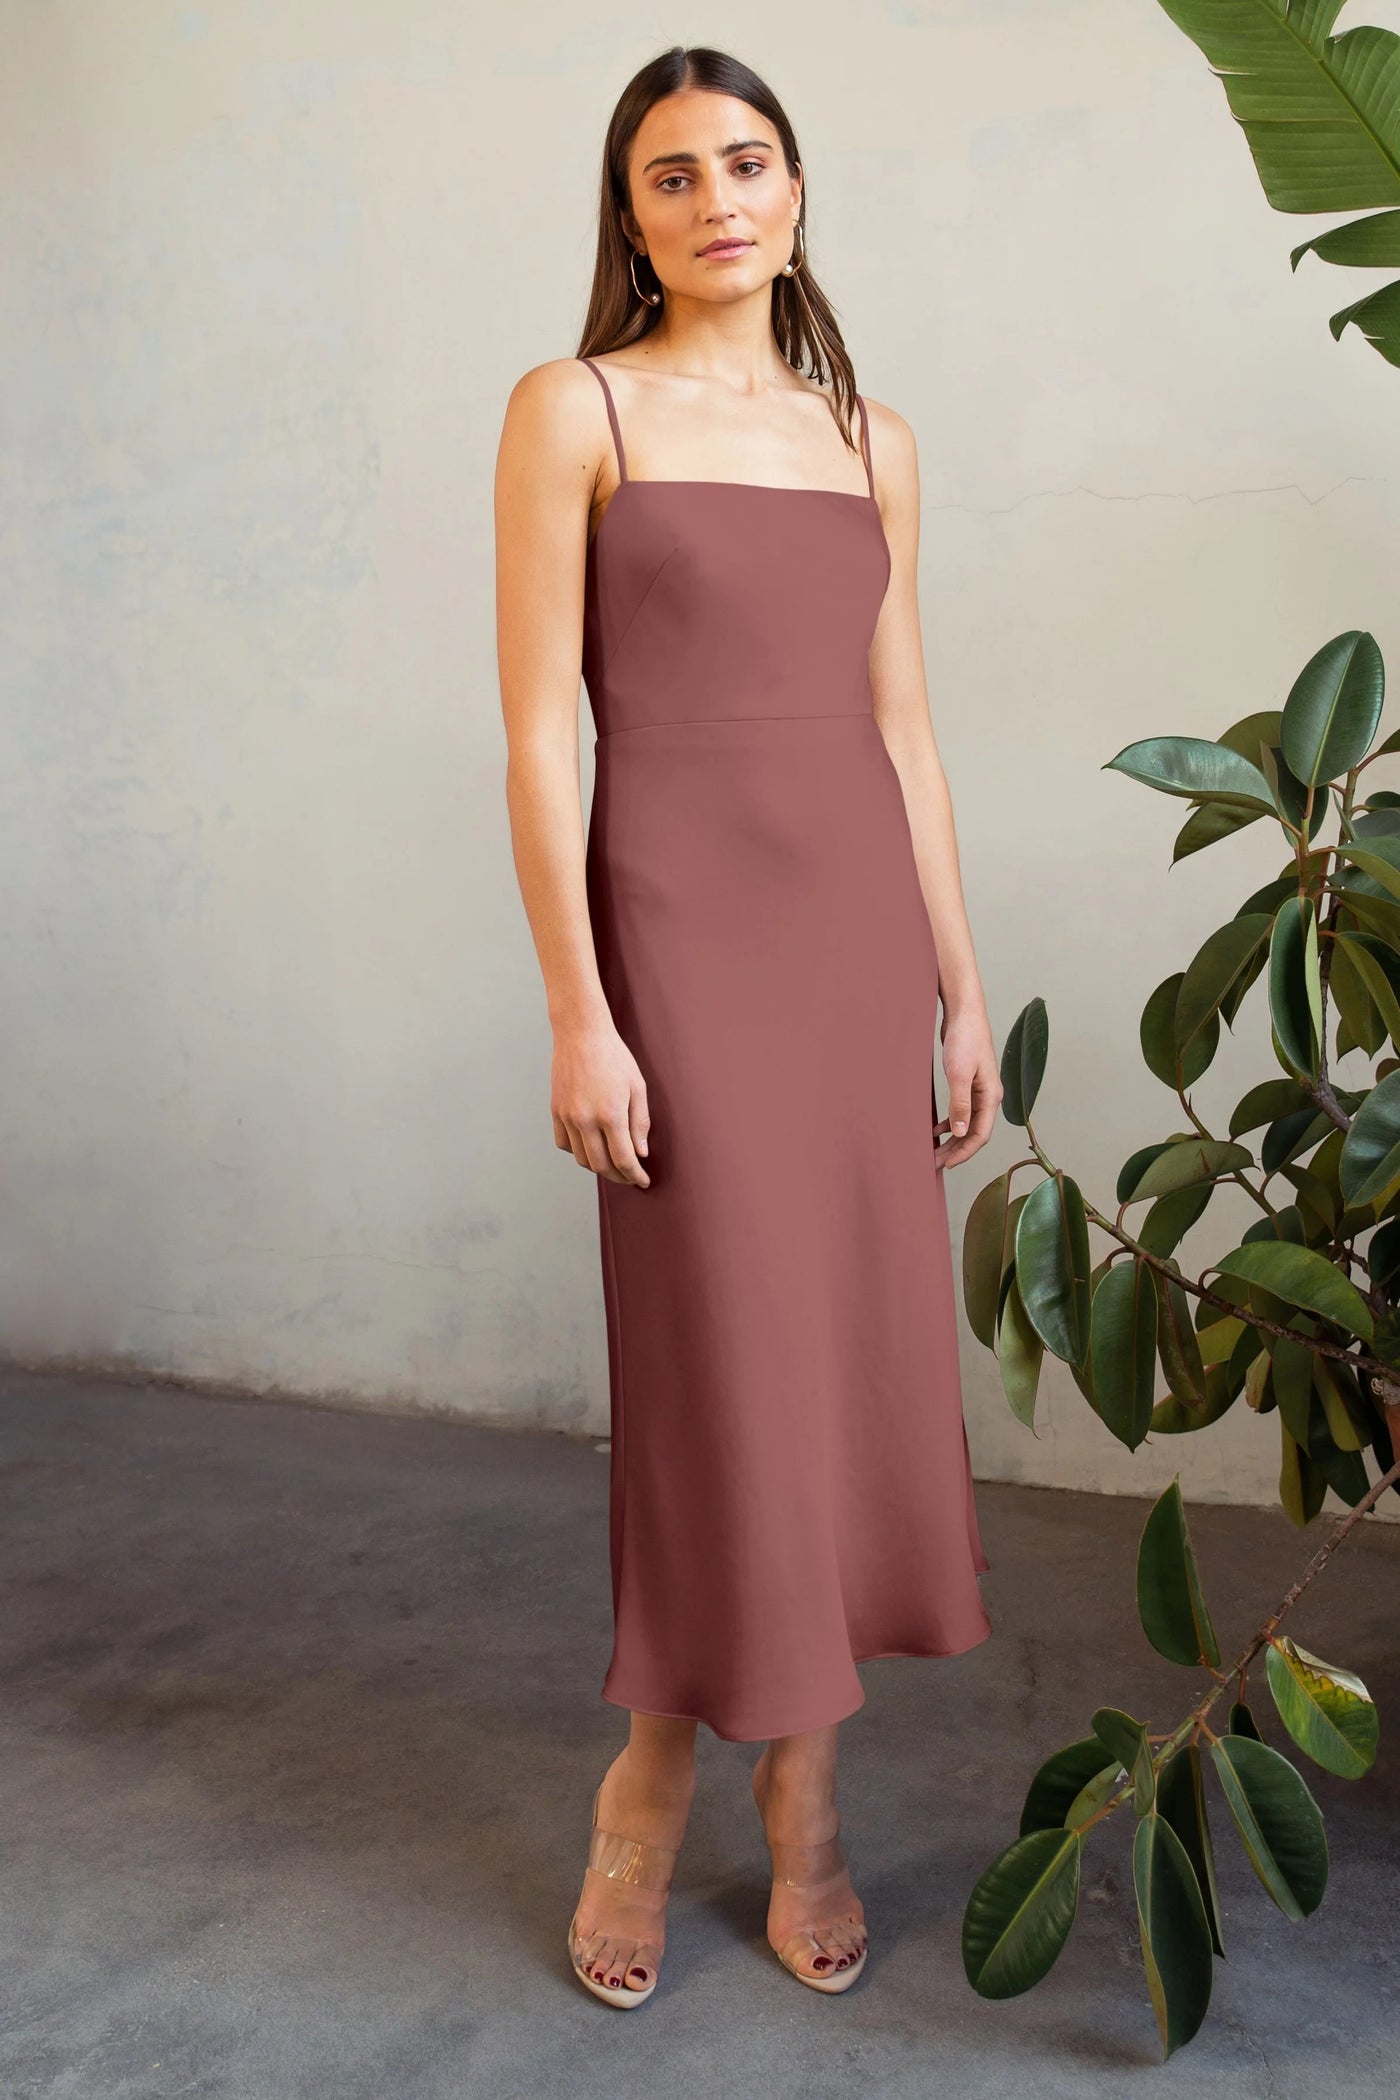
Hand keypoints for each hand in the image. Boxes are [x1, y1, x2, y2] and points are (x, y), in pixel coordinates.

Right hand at [551, 1021, 650, 1186]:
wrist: (580, 1034)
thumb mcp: (637, 1087)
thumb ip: (640, 1123)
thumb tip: (640, 1153)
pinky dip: (578, 1152)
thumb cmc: (614, 1056)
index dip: (635, 1175)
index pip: (623, 1159)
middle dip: (618, 1176)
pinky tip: (591, 1147)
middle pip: (601, 1165)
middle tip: (630, 1177)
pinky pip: (564, 1144)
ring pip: (581, 1158)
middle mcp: (585, 1120)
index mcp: (610, 1114)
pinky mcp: (555, 1111)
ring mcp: (567, 1117)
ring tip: (612, 1164)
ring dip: (598, 1167)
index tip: (643, 1181)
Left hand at [935, 1004, 1001, 1169]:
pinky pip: (961, 1112)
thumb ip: (960, 1104)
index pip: (981, 1135)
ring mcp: (979, 1091)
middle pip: (974, 1133)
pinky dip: (949, 1123)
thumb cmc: (965, 1039)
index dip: (964, 1153)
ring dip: (952, 1139)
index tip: (947, 1164)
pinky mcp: (968, 1084)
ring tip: (934, 1151)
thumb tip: (959, 1131)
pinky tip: (936, 1129)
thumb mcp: (958, 1074)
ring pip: (967, 1124)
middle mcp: (988, 1097)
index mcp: (991, 1097)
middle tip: (935, 1164)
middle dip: (956, 1150)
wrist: (964, 1013)